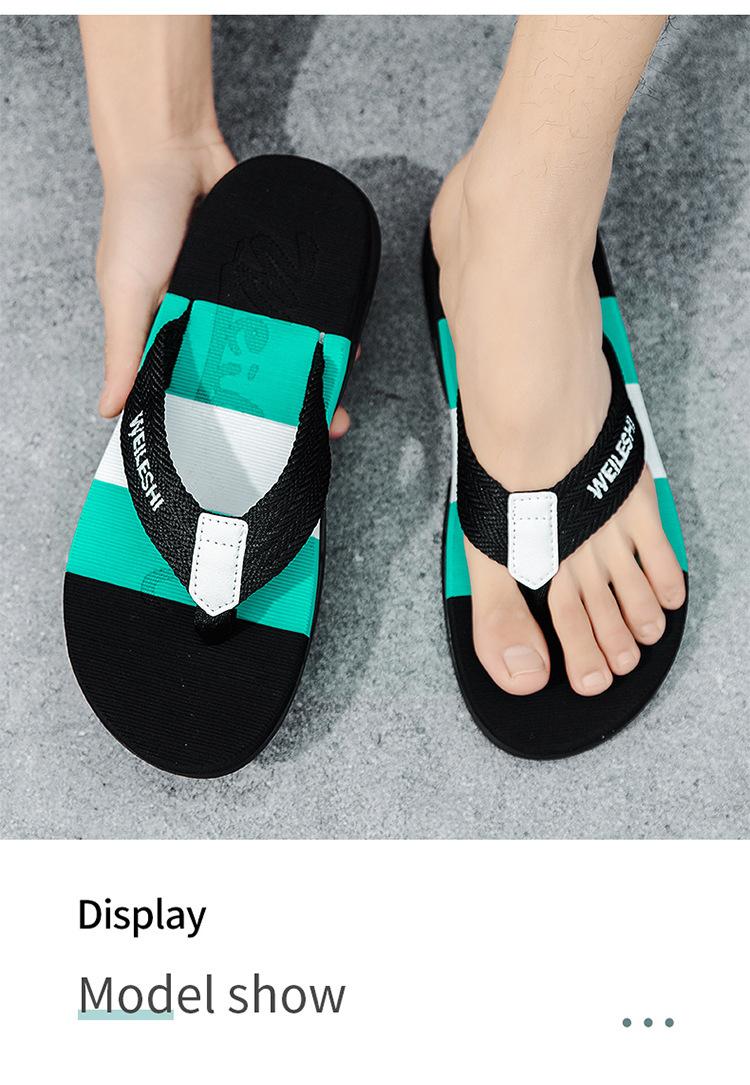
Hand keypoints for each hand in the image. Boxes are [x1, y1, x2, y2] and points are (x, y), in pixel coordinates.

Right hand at [95, 139, 351, 436]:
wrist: (173, 147)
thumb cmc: (137, 217)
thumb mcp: (124, 292)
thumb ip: (125, 352)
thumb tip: (110, 410)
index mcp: (172, 339)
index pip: (206, 394)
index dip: (236, 423)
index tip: (269, 447)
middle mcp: (209, 324)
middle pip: (255, 375)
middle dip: (291, 401)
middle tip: (329, 422)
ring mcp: (241, 299)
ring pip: (282, 344)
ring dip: (313, 365)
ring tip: (343, 384)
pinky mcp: (267, 272)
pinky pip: (297, 304)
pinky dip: (317, 322)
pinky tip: (342, 340)